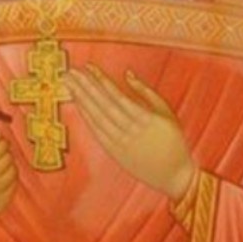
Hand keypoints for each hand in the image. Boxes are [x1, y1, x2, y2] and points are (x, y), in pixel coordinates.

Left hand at [66, 64, 195, 199]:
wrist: (174, 174)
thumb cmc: (173, 140)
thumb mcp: (166, 111)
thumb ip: (146, 92)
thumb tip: (127, 74)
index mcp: (145, 118)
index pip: (116, 95)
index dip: (101, 80)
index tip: (88, 67)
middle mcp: (130, 130)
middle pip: (102, 105)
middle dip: (84, 86)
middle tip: (69, 72)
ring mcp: (120, 143)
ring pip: (96, 118)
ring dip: (81, 100)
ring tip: (69, 84)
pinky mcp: (115, 152)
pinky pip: (97, 132)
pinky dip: (86, 117)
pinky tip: (77, 104)